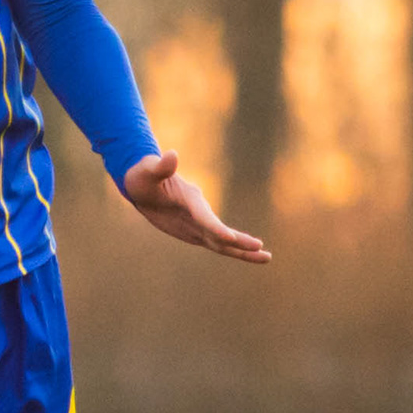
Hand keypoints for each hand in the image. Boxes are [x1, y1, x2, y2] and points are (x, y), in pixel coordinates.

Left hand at [121, 150, 270, 263]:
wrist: (145, 182)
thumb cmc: (144, 175)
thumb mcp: (148, 170)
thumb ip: (161, 166)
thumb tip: (171, 155)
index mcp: (190, 199)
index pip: (204, 217)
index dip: (215, 227)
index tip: (229, 237)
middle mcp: (199, 211)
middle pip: (220, 231)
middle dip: (238, 240)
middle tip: (259, 247)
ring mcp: (199, 223)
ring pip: (223, 241)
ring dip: (243, 250)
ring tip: (267, 257)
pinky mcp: (196, 231)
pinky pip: (216, 244)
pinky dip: (232, 250)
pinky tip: (251, 256)